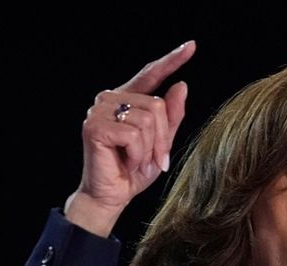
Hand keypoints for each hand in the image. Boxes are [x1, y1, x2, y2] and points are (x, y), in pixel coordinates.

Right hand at [65, 40, 195, 235]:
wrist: (110, 197)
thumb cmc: (133, 172)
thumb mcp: (161, 143)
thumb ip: (171, 116)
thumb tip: (181, 85)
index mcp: (126, 100)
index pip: (151, 74)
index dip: (171, 61)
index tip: (191, 46)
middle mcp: (110, 99)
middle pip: (157, 105)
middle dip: (163, 138)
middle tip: (155, 160)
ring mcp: (99, 111)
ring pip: (148, 119)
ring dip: (150, 148)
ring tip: (138, 162)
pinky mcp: (95, 127)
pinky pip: (134, 135)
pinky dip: (138, 154)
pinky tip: (127, 162)